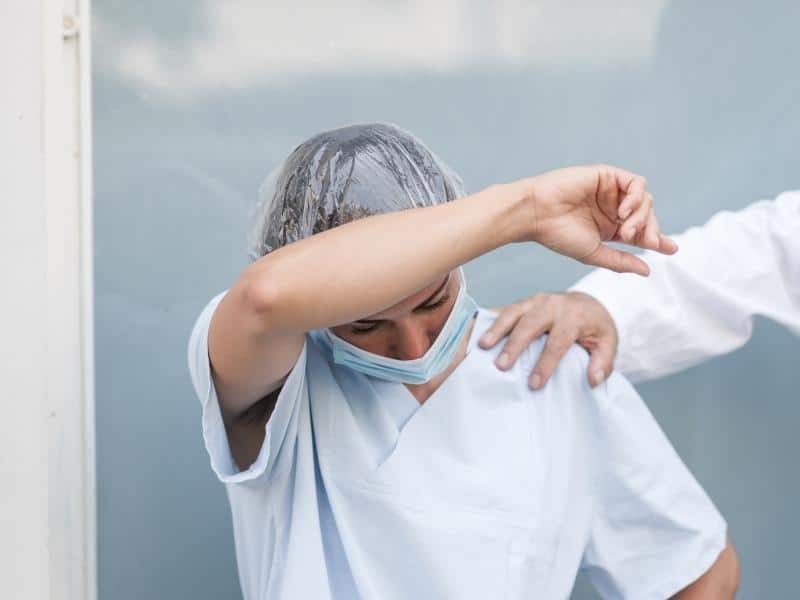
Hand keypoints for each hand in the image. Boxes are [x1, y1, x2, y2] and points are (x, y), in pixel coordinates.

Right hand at [479, 292, 616, 388]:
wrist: (588, 302)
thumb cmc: (596, 327)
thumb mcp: (609, 343)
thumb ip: (604, 362)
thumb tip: (593, 380)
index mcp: (574, 316)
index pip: (558, 342)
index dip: (546, 364)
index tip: (534, 384)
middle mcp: (553, 305)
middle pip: (531, 324)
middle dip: (515, 345)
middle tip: (501, 365)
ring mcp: (536, 300)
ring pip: (514, 312)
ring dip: (497, 329)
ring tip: (483, 346)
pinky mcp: (525, 301)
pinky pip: (506, 309)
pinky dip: (491, 319)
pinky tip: (478, 331)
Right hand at [517, 165, 677, 275]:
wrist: (537, 213)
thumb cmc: (559, 235)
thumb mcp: (594, 253)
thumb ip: (621, 261)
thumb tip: (647, 271)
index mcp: (609, 228)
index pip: (640, 232)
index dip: (657, 239)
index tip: (672, 249)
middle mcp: (612, 209)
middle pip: (647, 216)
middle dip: (650, 230)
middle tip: (645, 241)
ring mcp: (611, 191)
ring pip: (645, 200)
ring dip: (641, 216)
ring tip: (624, 229)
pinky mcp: (607, 175)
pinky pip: (636, 184)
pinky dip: (636, 197)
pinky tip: (623, 211)